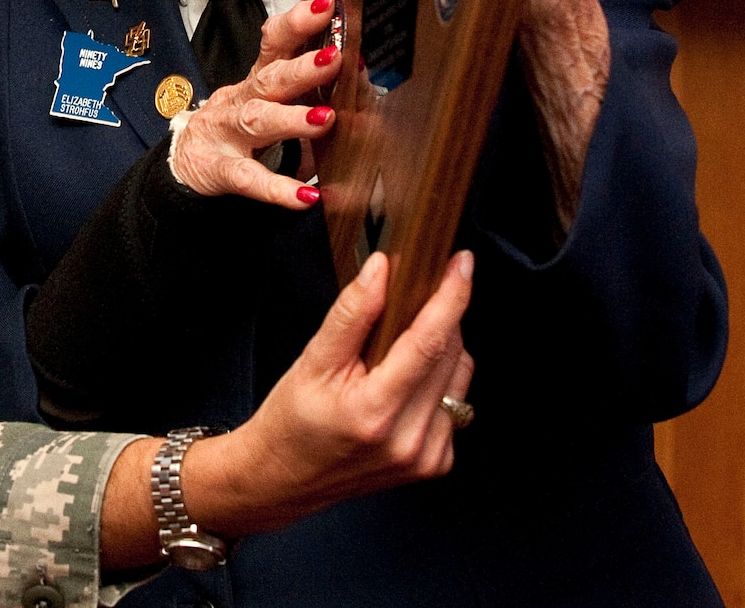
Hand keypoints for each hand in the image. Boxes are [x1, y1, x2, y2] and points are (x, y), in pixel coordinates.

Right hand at [99, 249, 476, 567]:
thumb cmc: (292, 421)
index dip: (450, 297)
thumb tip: (380, 270)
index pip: (428, 343)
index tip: (460, 265)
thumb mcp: (312, 361)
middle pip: (448, 354)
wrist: (283, 479)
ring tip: (395, 350)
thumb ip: (351, 315)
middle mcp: (409, 439)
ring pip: (458, 375)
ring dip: (439, 347)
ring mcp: (426, 456)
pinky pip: (454, 401)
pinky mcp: (435, 463)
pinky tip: (403, 382)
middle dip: (438, 316)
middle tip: (408, 301)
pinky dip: (437, 379)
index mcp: (375, 412)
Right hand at [170, 0, 343, 208]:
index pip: (275, 44)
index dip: (297, 23)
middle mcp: (241, 101)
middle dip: (302, 67)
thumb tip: (366, 94)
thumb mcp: (267, 103)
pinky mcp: (220, 170)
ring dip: (292, 119)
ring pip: (259, 121)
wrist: (182, 164)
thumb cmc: (236, 129)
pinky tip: (305, 196)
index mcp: (257, 81)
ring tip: (326, 118)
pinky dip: (277, 188)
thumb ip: (309, 97)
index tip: (327, 6)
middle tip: (335, 58)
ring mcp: (228, 135)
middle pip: (269, 79)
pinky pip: (249, 178)